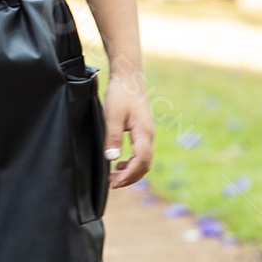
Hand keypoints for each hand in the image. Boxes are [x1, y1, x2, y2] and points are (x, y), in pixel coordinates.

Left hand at [103, 71, 153, 189]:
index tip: (114, 183)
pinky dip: (132, 163)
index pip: (141, 162)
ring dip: (131, 171)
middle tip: (112, 184)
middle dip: (130, 178)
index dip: (128, 176)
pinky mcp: (143, 131)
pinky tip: (119, 164)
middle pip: (145, 165)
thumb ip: (113, 137)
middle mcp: (149, 135)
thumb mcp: (112, 115)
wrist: (129, 77)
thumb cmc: (121, 94)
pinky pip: (141, 153)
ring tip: (114, 176)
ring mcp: (147, 133)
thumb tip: (112, 159)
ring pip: (144, 161)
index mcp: (144, 133)